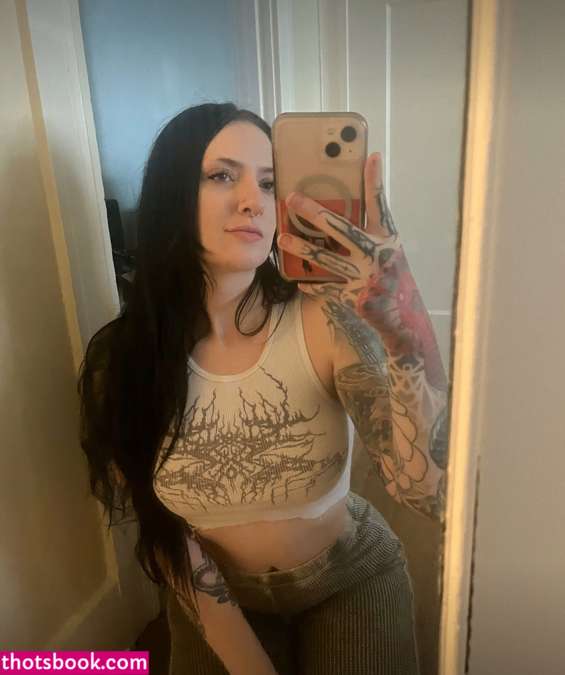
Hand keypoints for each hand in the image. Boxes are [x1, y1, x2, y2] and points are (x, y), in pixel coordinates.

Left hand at [277, 153, 432, 364]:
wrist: (402, 322)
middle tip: (293, 198)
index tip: (371, 156)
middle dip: (315, 212)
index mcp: (388, 240)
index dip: (375, 181)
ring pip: (325, 258)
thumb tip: (339, 218)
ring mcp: (362, 277)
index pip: (380, 205)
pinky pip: (323, 287)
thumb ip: (369, 236)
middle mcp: (376, 255)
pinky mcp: (351, 297)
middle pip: (341, 228)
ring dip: (301, 247)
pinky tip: (296, 279)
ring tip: (282, 238)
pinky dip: (309, 283)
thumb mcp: (389, 255)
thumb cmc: (392, 281)